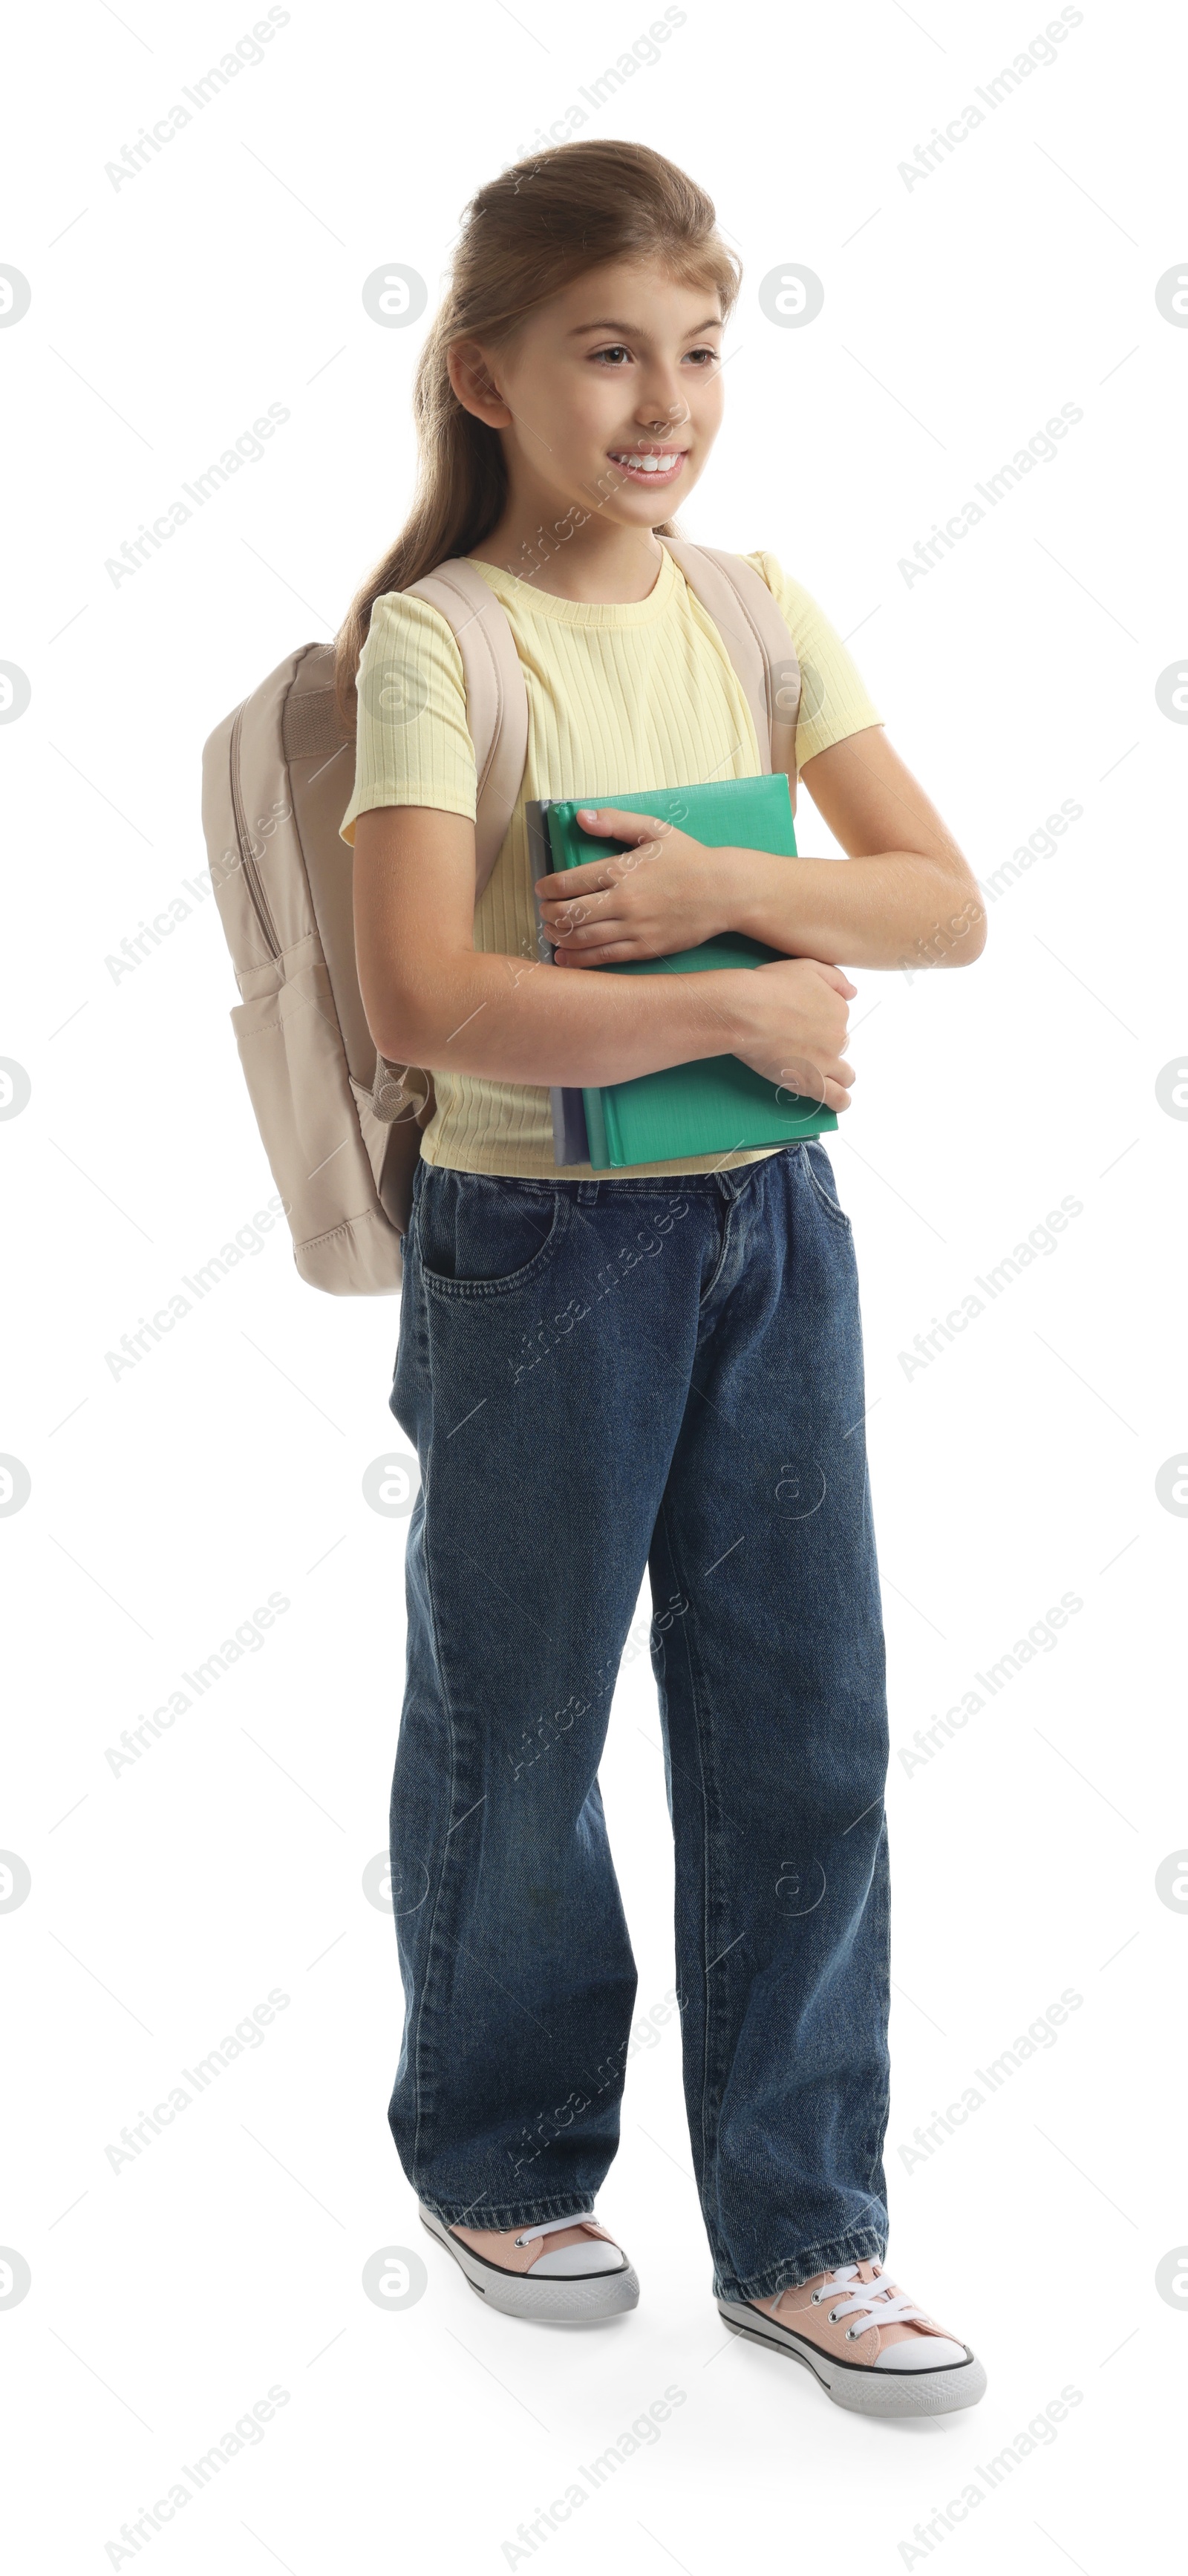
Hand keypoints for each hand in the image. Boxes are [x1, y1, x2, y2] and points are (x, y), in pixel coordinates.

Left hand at [535, 806, 739, 963]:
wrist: (725, 891)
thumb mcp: (655, 830)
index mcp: (623, 870)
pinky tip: (564, 958)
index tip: (542, 889)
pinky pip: (604, 958)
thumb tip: (581, 817)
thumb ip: (616, 821)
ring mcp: (635, 927)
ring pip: (583, 938)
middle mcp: (625, 901)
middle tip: (544, 913)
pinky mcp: (645, 948)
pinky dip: (579, 960)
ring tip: (551, 933)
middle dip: (549, 914)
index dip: (549, 887)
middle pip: (571, 913)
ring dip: (559, 937)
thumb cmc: (690, 858)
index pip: (571, 881)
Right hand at [727, 958, 856, 1113]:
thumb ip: (835, 979)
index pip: (838, 1020)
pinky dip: (841, 1101)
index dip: (821, 1022)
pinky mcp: (812, 1081)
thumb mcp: (807, 966)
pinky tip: (839, 1101)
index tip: (801, 1022)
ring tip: (823, 1075)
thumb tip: (854, 993)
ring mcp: (826, 1061)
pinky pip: (838, 1098)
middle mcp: (838, 1036)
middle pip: (839, 1045)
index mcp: (839, 1009)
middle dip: (824, 1046)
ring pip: (845, 1074)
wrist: (745, 1011)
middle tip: (798, 1043)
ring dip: (838, 1074)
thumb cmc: (769, 986)